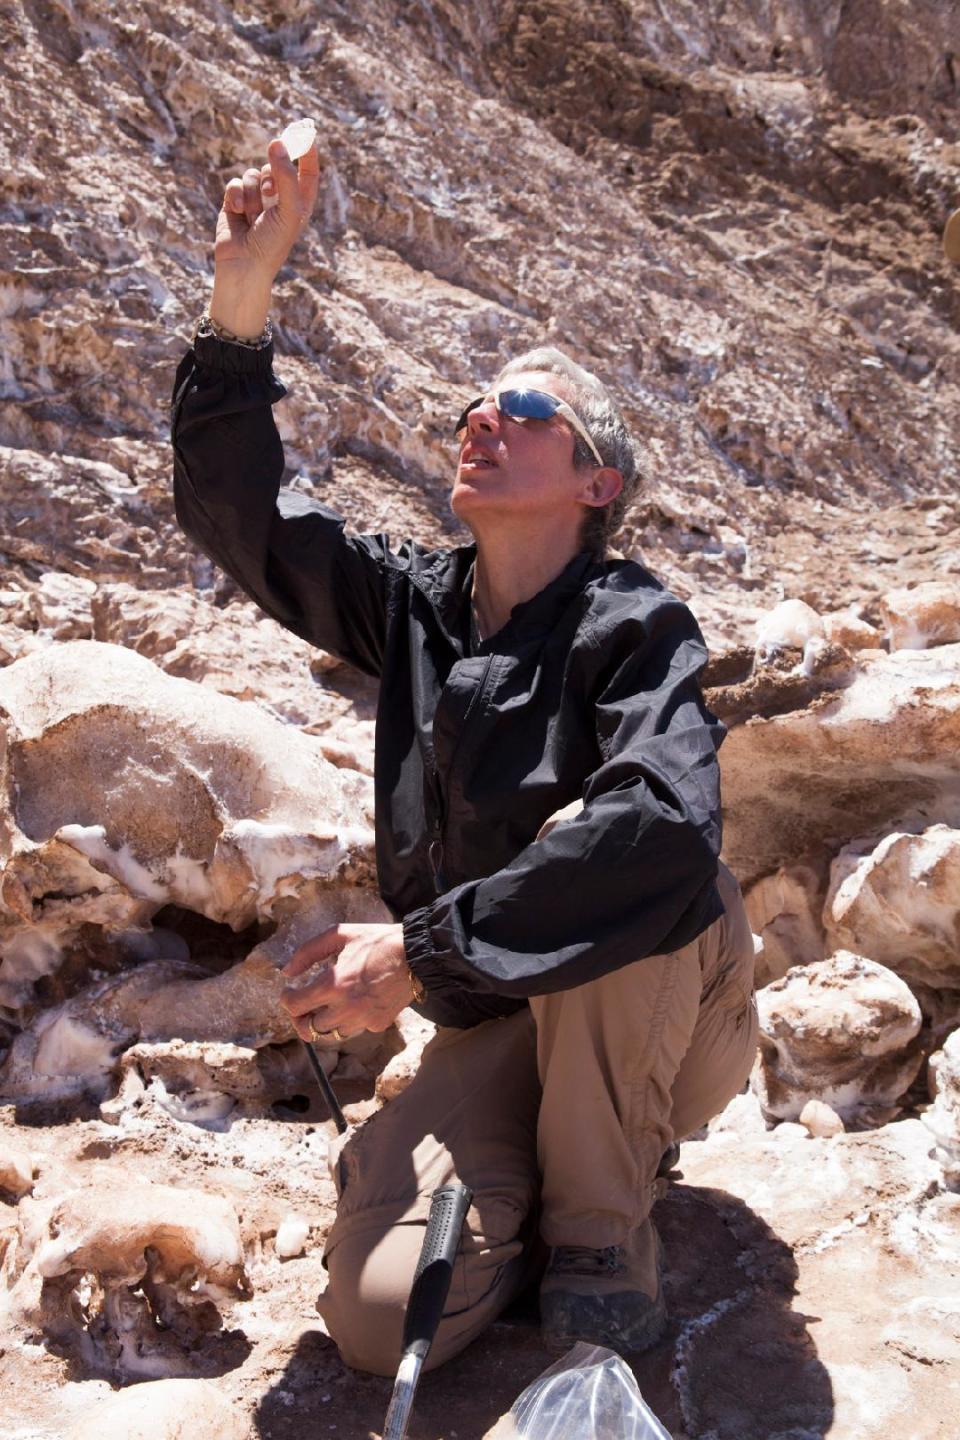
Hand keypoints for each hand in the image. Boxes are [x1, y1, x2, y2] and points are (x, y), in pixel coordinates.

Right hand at [208, 137, 320, 337]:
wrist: (243, 267)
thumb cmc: (272, 244)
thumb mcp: (288, 210)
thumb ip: (286, 177)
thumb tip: (277, 143)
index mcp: (300, 204)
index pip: (308, 171)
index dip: (308, 152)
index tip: (306, 132)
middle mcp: (279, 200)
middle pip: (278, 166)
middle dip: (273, 169)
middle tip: (272, 175)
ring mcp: (256, 200)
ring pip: (253, 173)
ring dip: (252, 190)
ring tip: (252, 212)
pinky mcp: (235, 202)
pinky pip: (235, 183)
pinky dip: (236, 195)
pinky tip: (238, 212)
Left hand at [280, 923, 414, 1040]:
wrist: (416, 955)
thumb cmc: (377, 941)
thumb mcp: (339, 934)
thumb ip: (308, 952)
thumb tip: (287, 971)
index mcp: (333, 984)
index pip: (295, 1007)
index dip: (287, 1000)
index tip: (289, 992)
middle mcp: (346, 1008)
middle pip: (309, 1028)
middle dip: (301, 1017)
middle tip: (303, 1005)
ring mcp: (363, 1020)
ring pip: (331, 1033)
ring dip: (324, 1021)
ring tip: (327, 1004)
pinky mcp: (377, 1024)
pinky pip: (354, 1030)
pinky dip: (348, 1021)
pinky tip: (352, 1004)